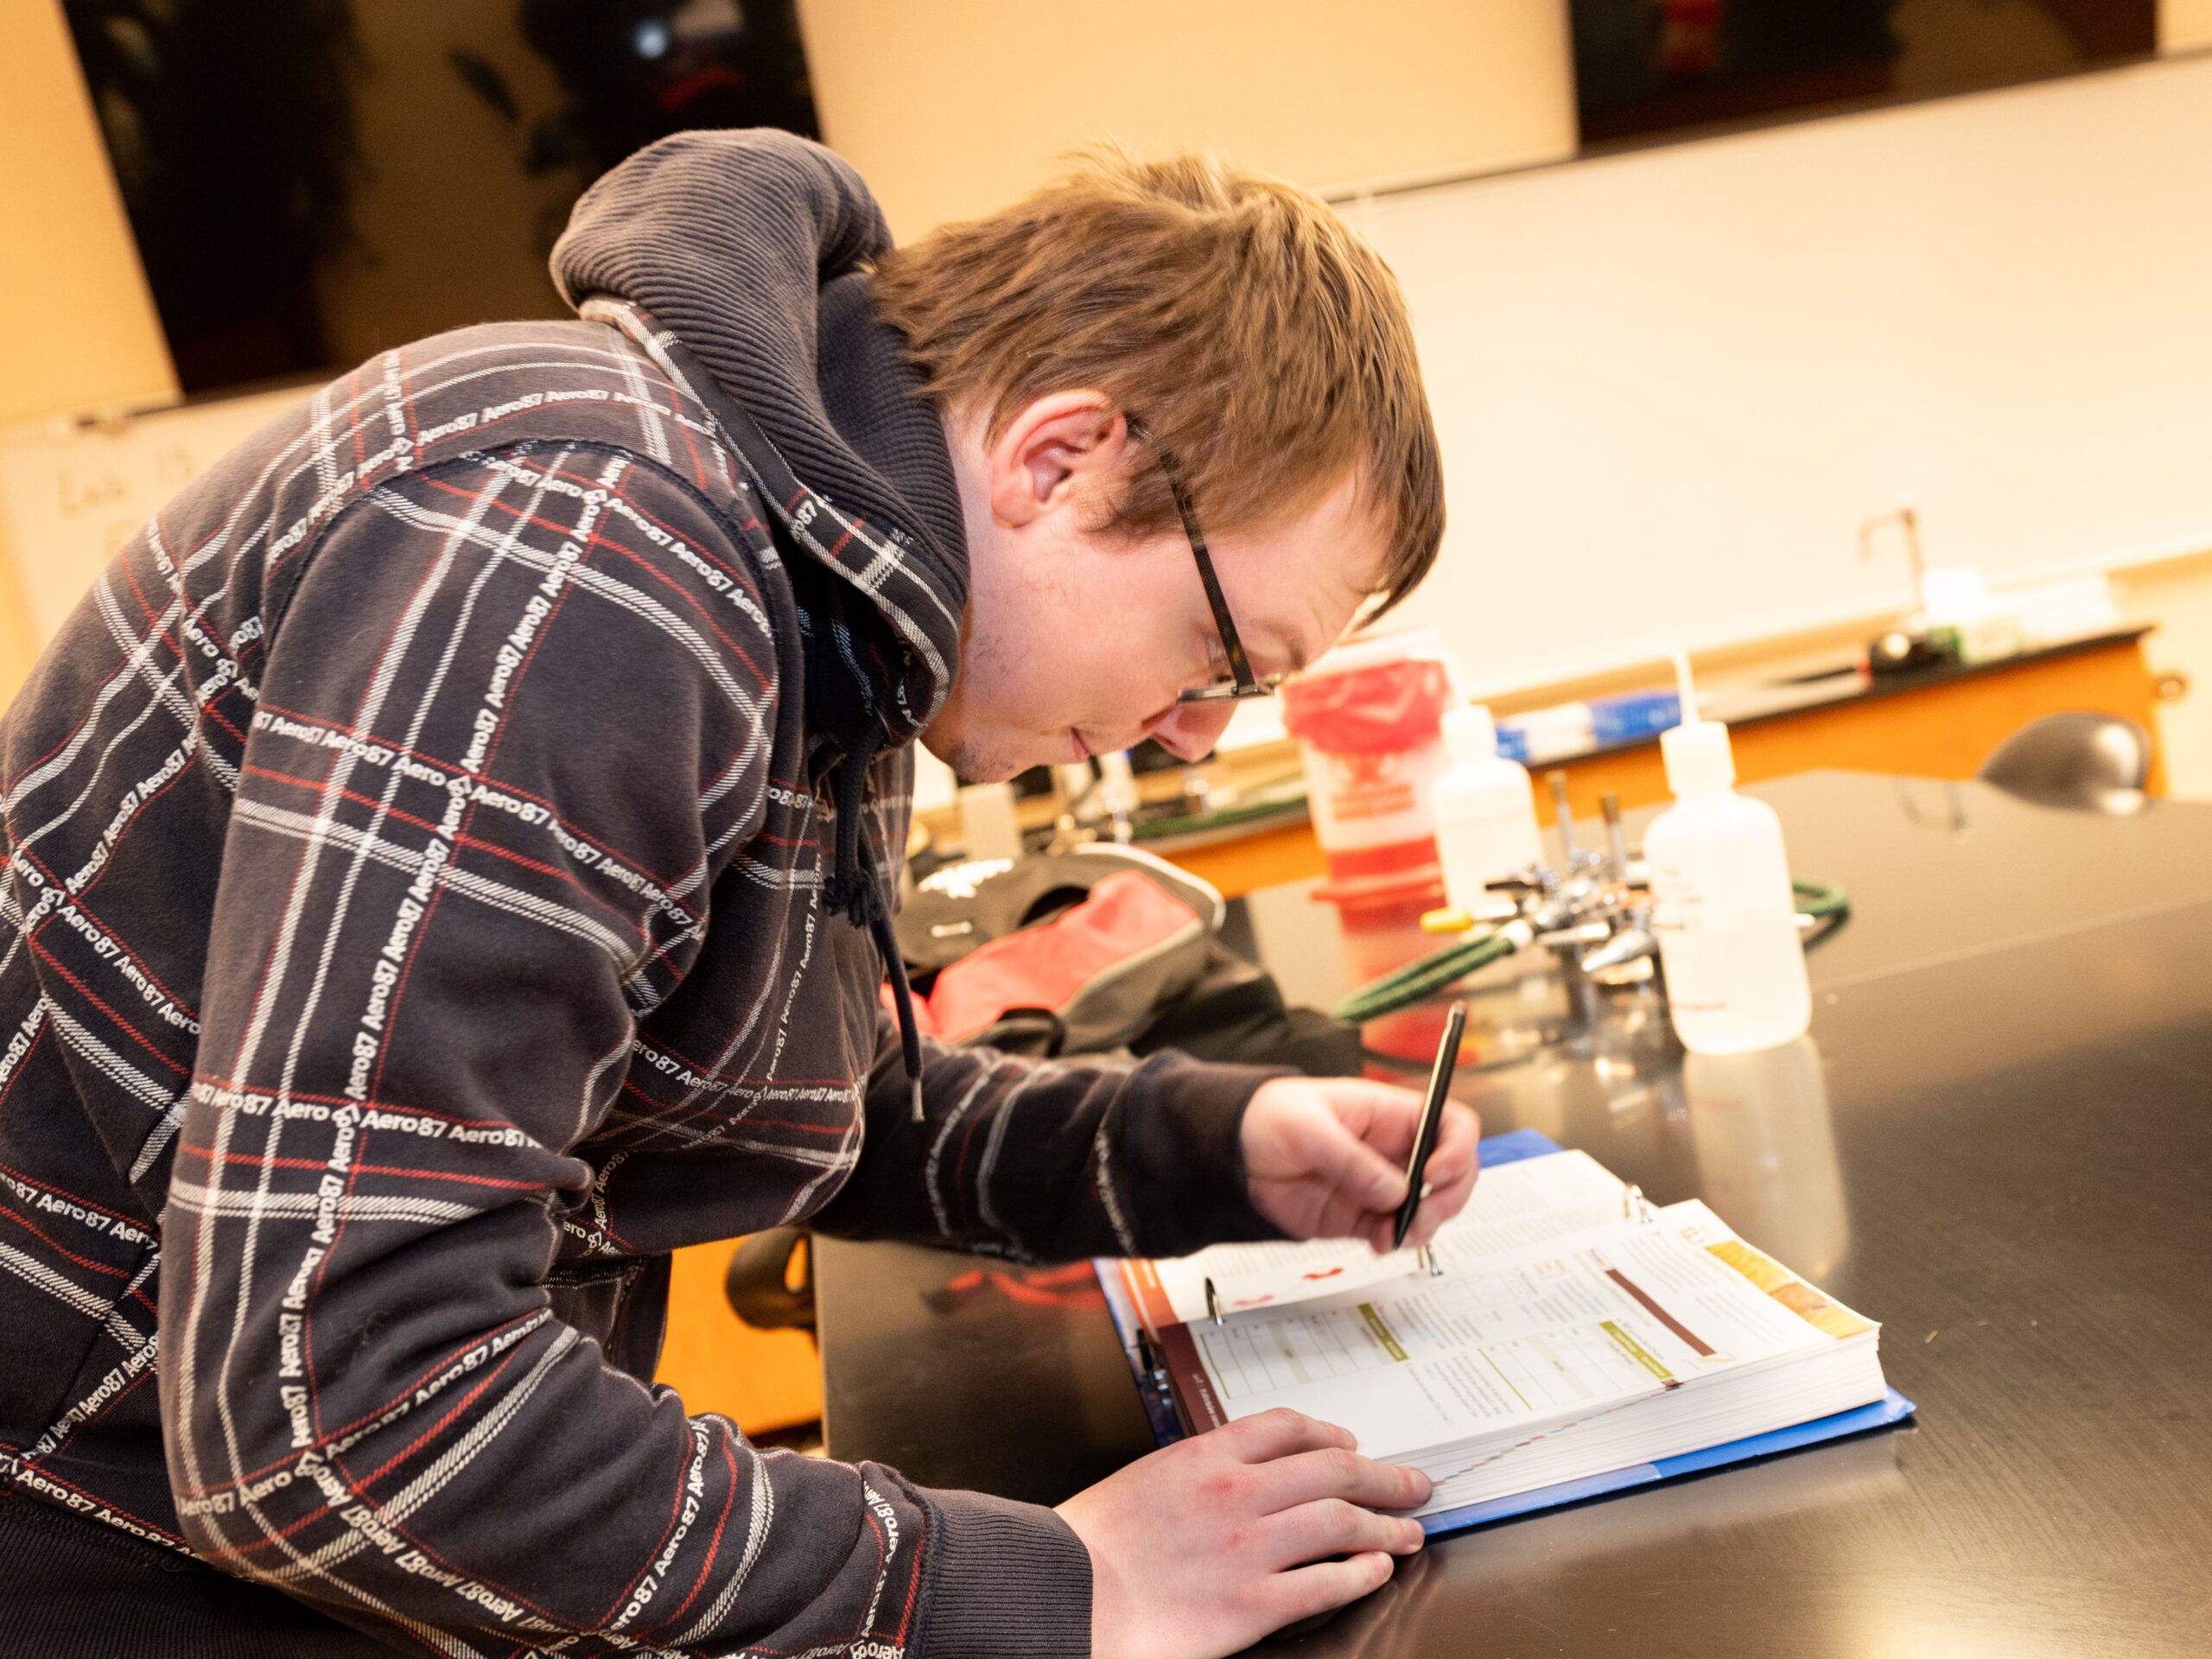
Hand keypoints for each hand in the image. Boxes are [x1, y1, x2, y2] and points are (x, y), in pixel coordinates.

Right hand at [1055, 1407, 1430, 1658]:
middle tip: (1413, 1482)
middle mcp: (1236, 1492)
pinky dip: (1360, 1574)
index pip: (1287, 1427)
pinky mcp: (1253, 1604)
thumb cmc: (1088, 1546)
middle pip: (1333, 1468)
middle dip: (1382, 1475)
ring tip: (1409, 1531)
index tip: (1351, 1443)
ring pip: (1341, 1522)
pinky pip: (1325, 1584)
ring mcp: (1249, 1547)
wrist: (1063, 1594)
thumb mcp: (1143, 1481)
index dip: (1331, 1434)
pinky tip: (1378, 1571)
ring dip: (1385, 1524)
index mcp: (1204, 1456)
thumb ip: (1194, 1474)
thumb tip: (1230, 1478)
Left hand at [1241, 1076, 1478, 1252]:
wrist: (1229, 1153)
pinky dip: (1396, 1243)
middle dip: (1448, 1197)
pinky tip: (1379, 1243)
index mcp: (1390, 1114)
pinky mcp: (1359, 1218)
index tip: (1433, 1174)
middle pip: (1452, 1173)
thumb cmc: (1267, 1117)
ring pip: (1429, 1209)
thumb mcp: (1309, 1128)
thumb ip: (1352, 1160)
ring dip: (1424, 1226)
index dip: (1456, 1149)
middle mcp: (1393, 1150)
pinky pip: (1394, 1233)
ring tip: (1395, 1234)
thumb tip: (1395, 1193)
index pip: (1450, 1124)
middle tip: (1421, 1213)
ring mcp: (1379, 1186)